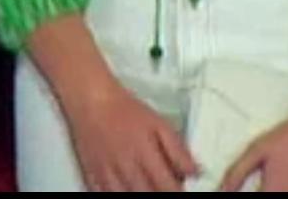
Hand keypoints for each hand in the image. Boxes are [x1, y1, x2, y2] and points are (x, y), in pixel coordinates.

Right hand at [62, 81, 198, 191]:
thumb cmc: (126, 110)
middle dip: (158, 194)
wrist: (91, 99)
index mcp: (145, 154)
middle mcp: (126, 167)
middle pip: (148, 195)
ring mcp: (107, 174)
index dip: (177, 191)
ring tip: (145, 186)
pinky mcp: (92, 176)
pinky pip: (104, 195)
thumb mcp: (158, 123)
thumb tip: (196, 172)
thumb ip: (178, 149)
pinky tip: (124, 189)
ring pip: (126, 198)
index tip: (180, 188)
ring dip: (137, 195)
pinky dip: (115, 195)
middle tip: (162, 186)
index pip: (167, 188)